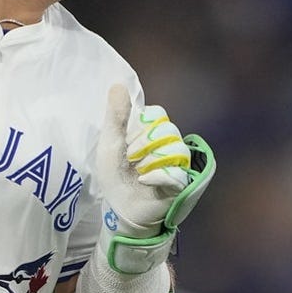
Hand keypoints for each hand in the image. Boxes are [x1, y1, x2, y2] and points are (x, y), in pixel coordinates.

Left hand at [95, 84, 214, 273]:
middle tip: (130, 159)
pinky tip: (144, 180)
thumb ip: (116, 116)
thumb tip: (118, 84)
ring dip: (149, 161)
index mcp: (154, 133)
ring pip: (174, 149)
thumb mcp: (110, 143)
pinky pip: (176, 172)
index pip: (157, 113)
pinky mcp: (181, 184)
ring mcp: (179, 163)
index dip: (139, 126)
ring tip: (137, 171)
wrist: (119, 208)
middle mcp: (170, 145)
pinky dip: (156, 176)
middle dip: (142, 144)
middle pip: (166, 129)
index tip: (126, 141)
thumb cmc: (115, 175)